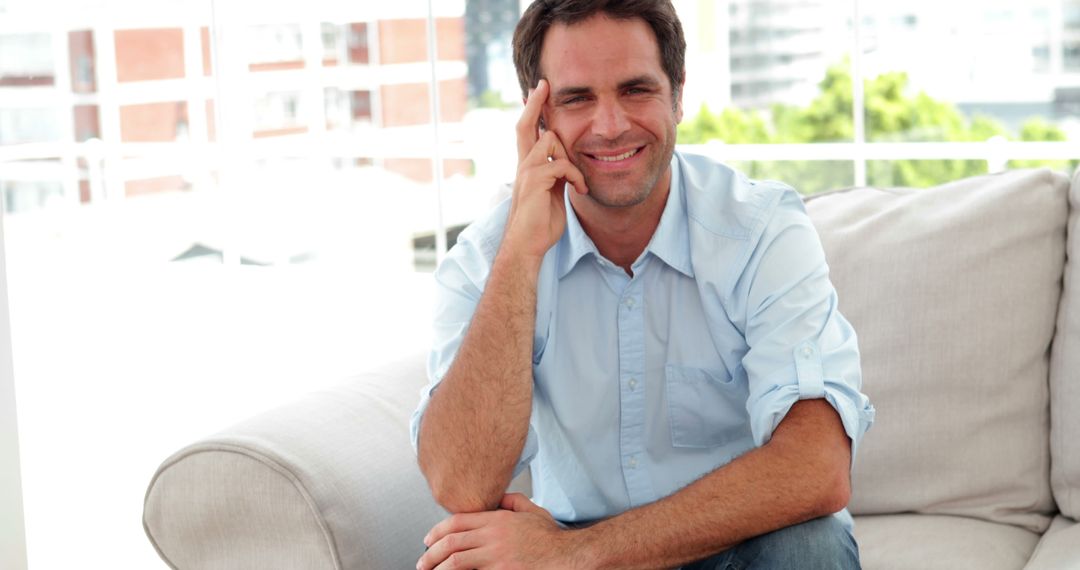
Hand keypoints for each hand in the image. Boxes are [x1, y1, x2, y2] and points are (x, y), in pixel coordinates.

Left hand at [417, 493, 589, 569]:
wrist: (569, 557)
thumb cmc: (552, 539)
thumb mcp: (533, 511)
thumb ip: (512, 501)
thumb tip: (496, 498)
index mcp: (498, 520)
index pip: (457, 522)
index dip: (437, 531)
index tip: (427, 541)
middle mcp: (494, 537)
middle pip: (451, 543)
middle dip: (430, 554)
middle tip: (422, 562)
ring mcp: (497, 557)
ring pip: (456, 562)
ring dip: (438, 568)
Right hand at [502, 79, 587, 261]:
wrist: (527, 245)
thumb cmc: (541, 223)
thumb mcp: (553, 194)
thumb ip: (558, 176)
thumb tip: (568, 164)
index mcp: (528, 167)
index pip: (528, 132)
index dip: (533, 112)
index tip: (538, 91)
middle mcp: (523, 165)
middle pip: (525, 125)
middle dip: (535, 104)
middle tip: (543, 85)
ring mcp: (526, 172)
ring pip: (550, 140)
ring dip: (571, 157)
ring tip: (579, 182)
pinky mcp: (534, 181)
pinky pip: (560, 164)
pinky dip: (576, 175)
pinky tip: (581, 190)